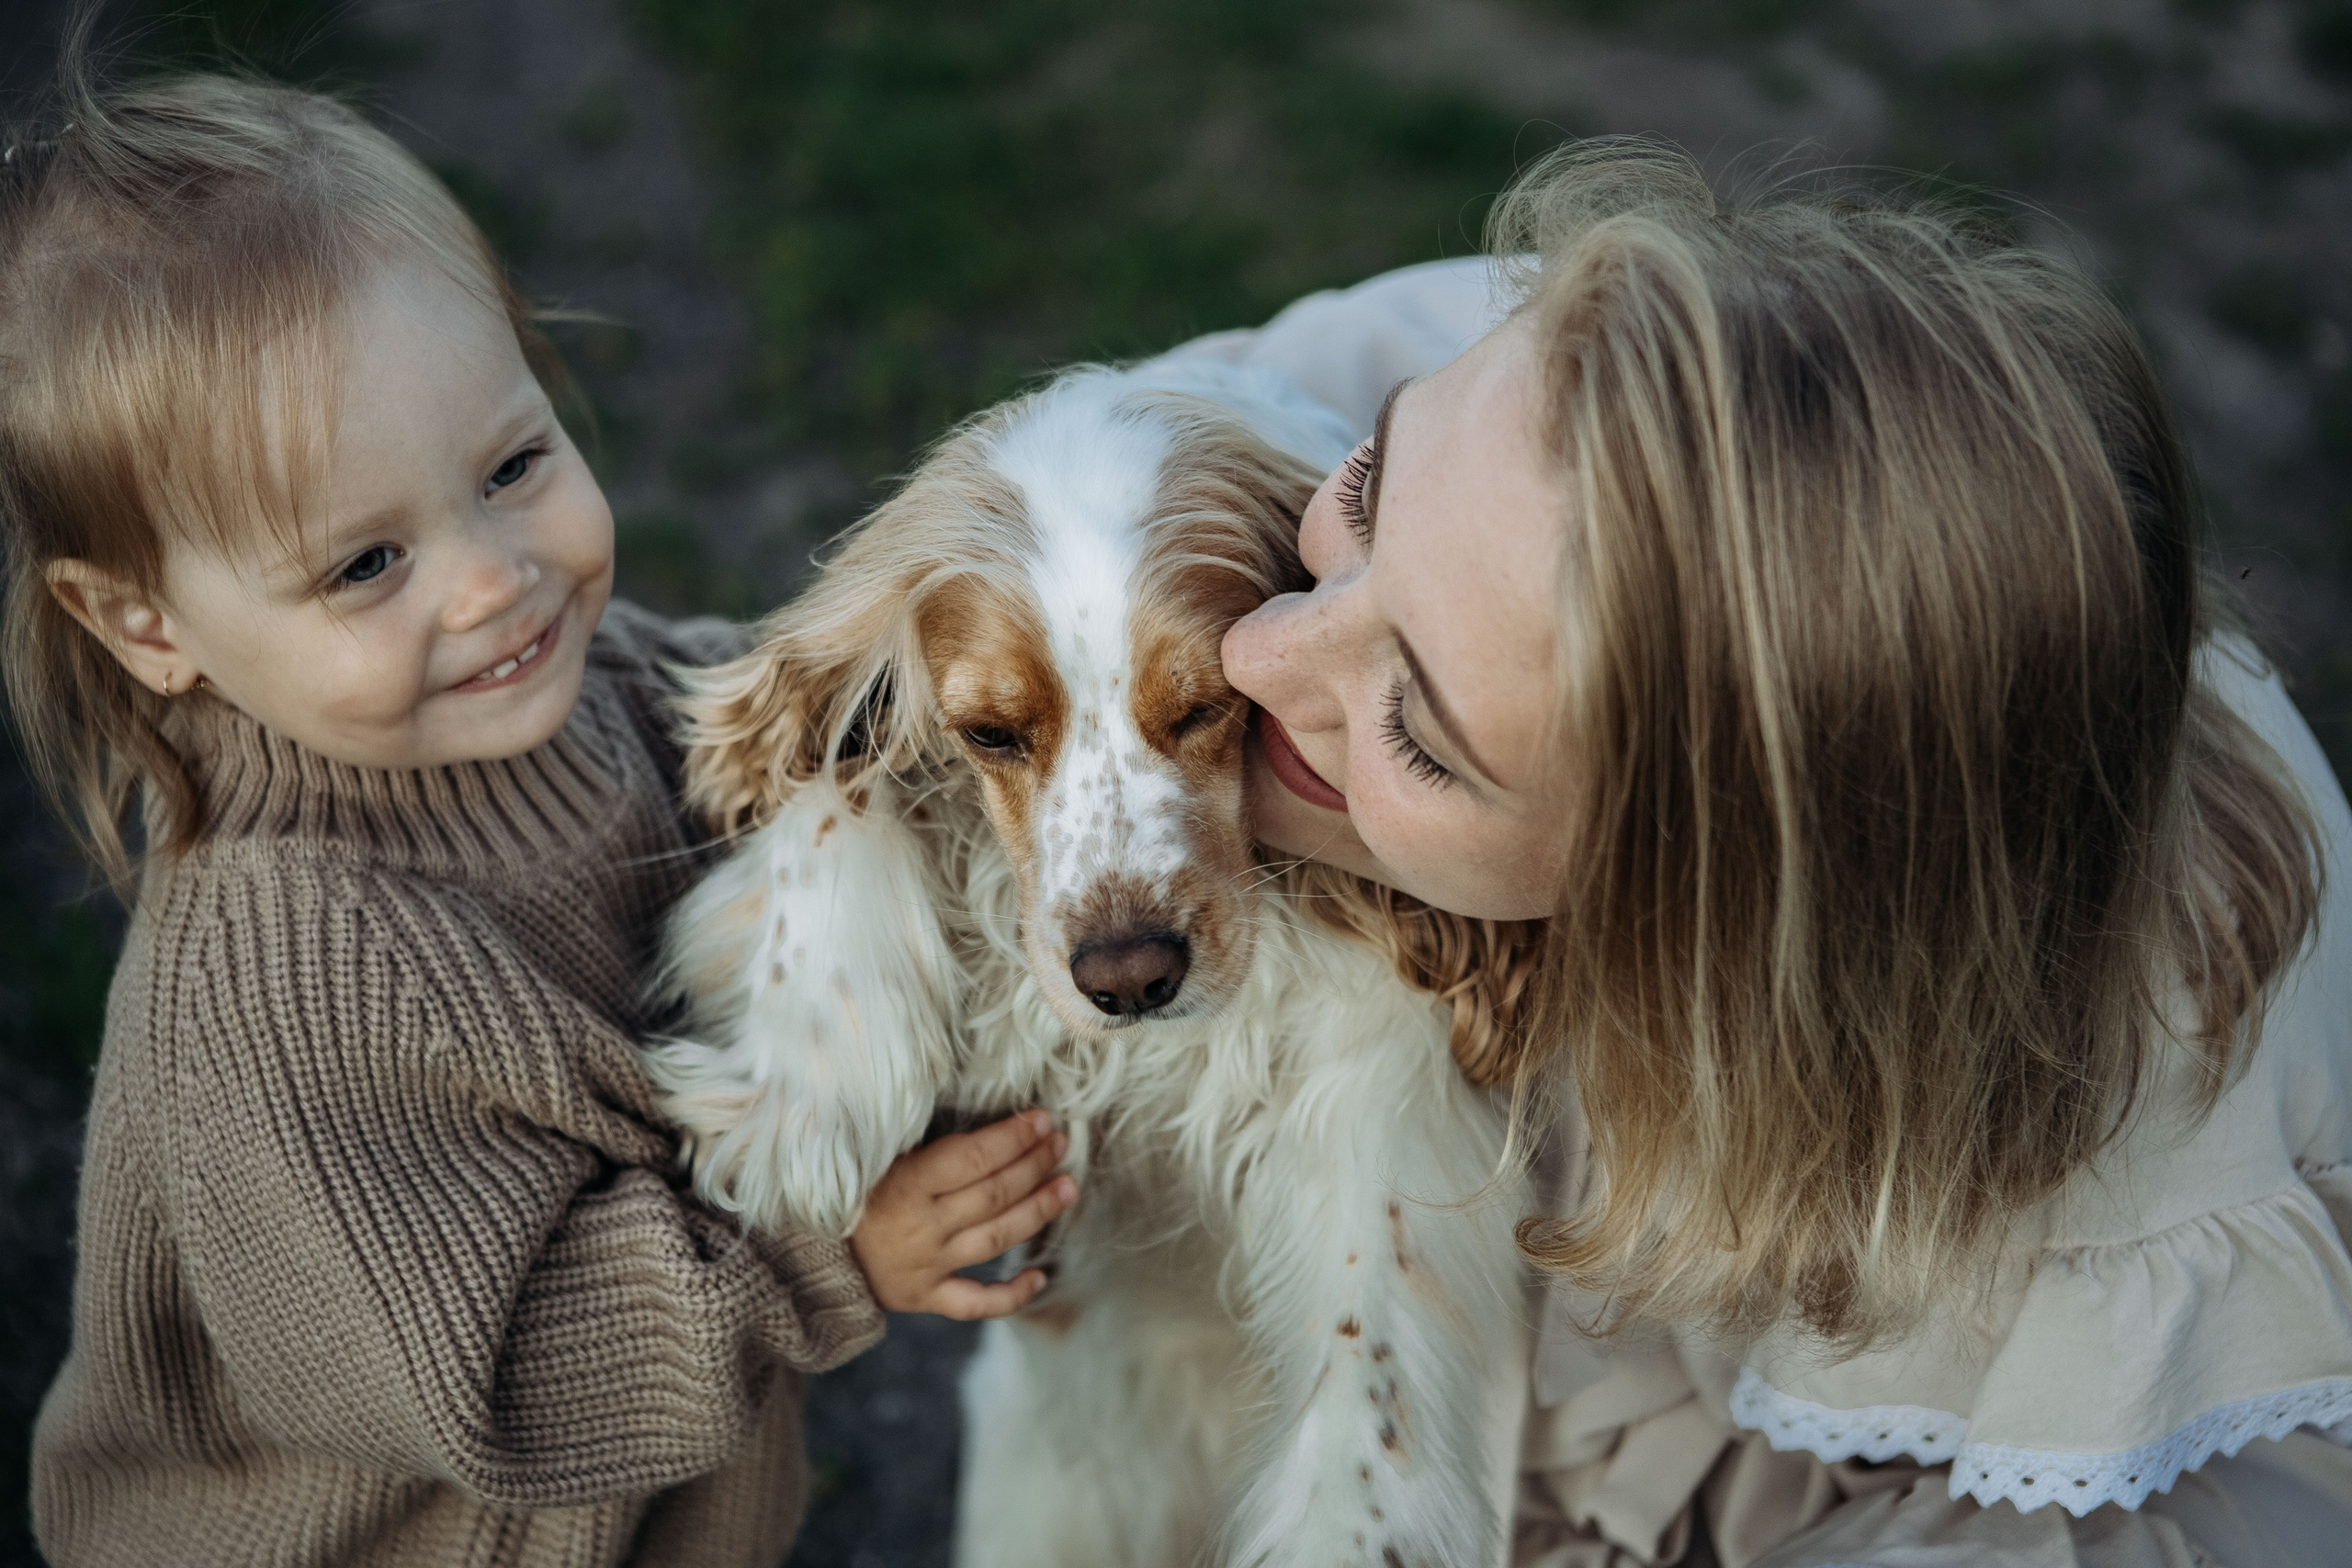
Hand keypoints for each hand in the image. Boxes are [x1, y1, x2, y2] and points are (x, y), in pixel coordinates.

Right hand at [850, 1110, 1077, 1318]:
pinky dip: (1011, 1295)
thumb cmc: (853, 1192)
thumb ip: (926, 1144)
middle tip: (1060, 1145)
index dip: (1013, 1137)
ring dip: (1038, 1212)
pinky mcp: (926, 1298)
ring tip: (1067, 1188)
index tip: (1041, 1120)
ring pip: (995, 1238)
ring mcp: (926, 1265)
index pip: (973, 1158)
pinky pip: (975, 1303)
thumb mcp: (876, 1157)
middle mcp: (920, 1227)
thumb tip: (985, 1119)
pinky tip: (1040, 1277)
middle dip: (1034, 1165)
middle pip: (993, 1194)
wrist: (811, 1254)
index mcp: (905, 1184)